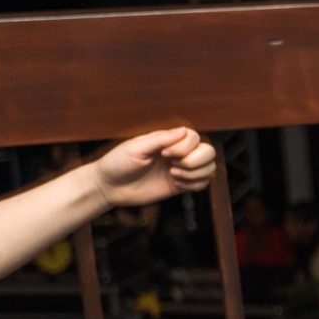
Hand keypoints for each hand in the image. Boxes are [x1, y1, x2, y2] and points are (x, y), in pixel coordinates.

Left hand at [93, 128, 216, 208]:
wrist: (109, 188)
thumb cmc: (117, 164)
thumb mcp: (136, 148)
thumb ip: (161, 139)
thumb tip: (183, 130)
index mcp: (167, 141)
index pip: (194, 137)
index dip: (185, 147)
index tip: (165, 153)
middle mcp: (177, 154)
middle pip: (208, 151)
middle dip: (195, 161)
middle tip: (173, 166)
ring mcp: (180, 169)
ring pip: (209, 168)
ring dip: (195, 174)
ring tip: (174, 176)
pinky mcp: (181, 186)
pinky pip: (202, 184)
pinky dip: (194, 185)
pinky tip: (177, 184)